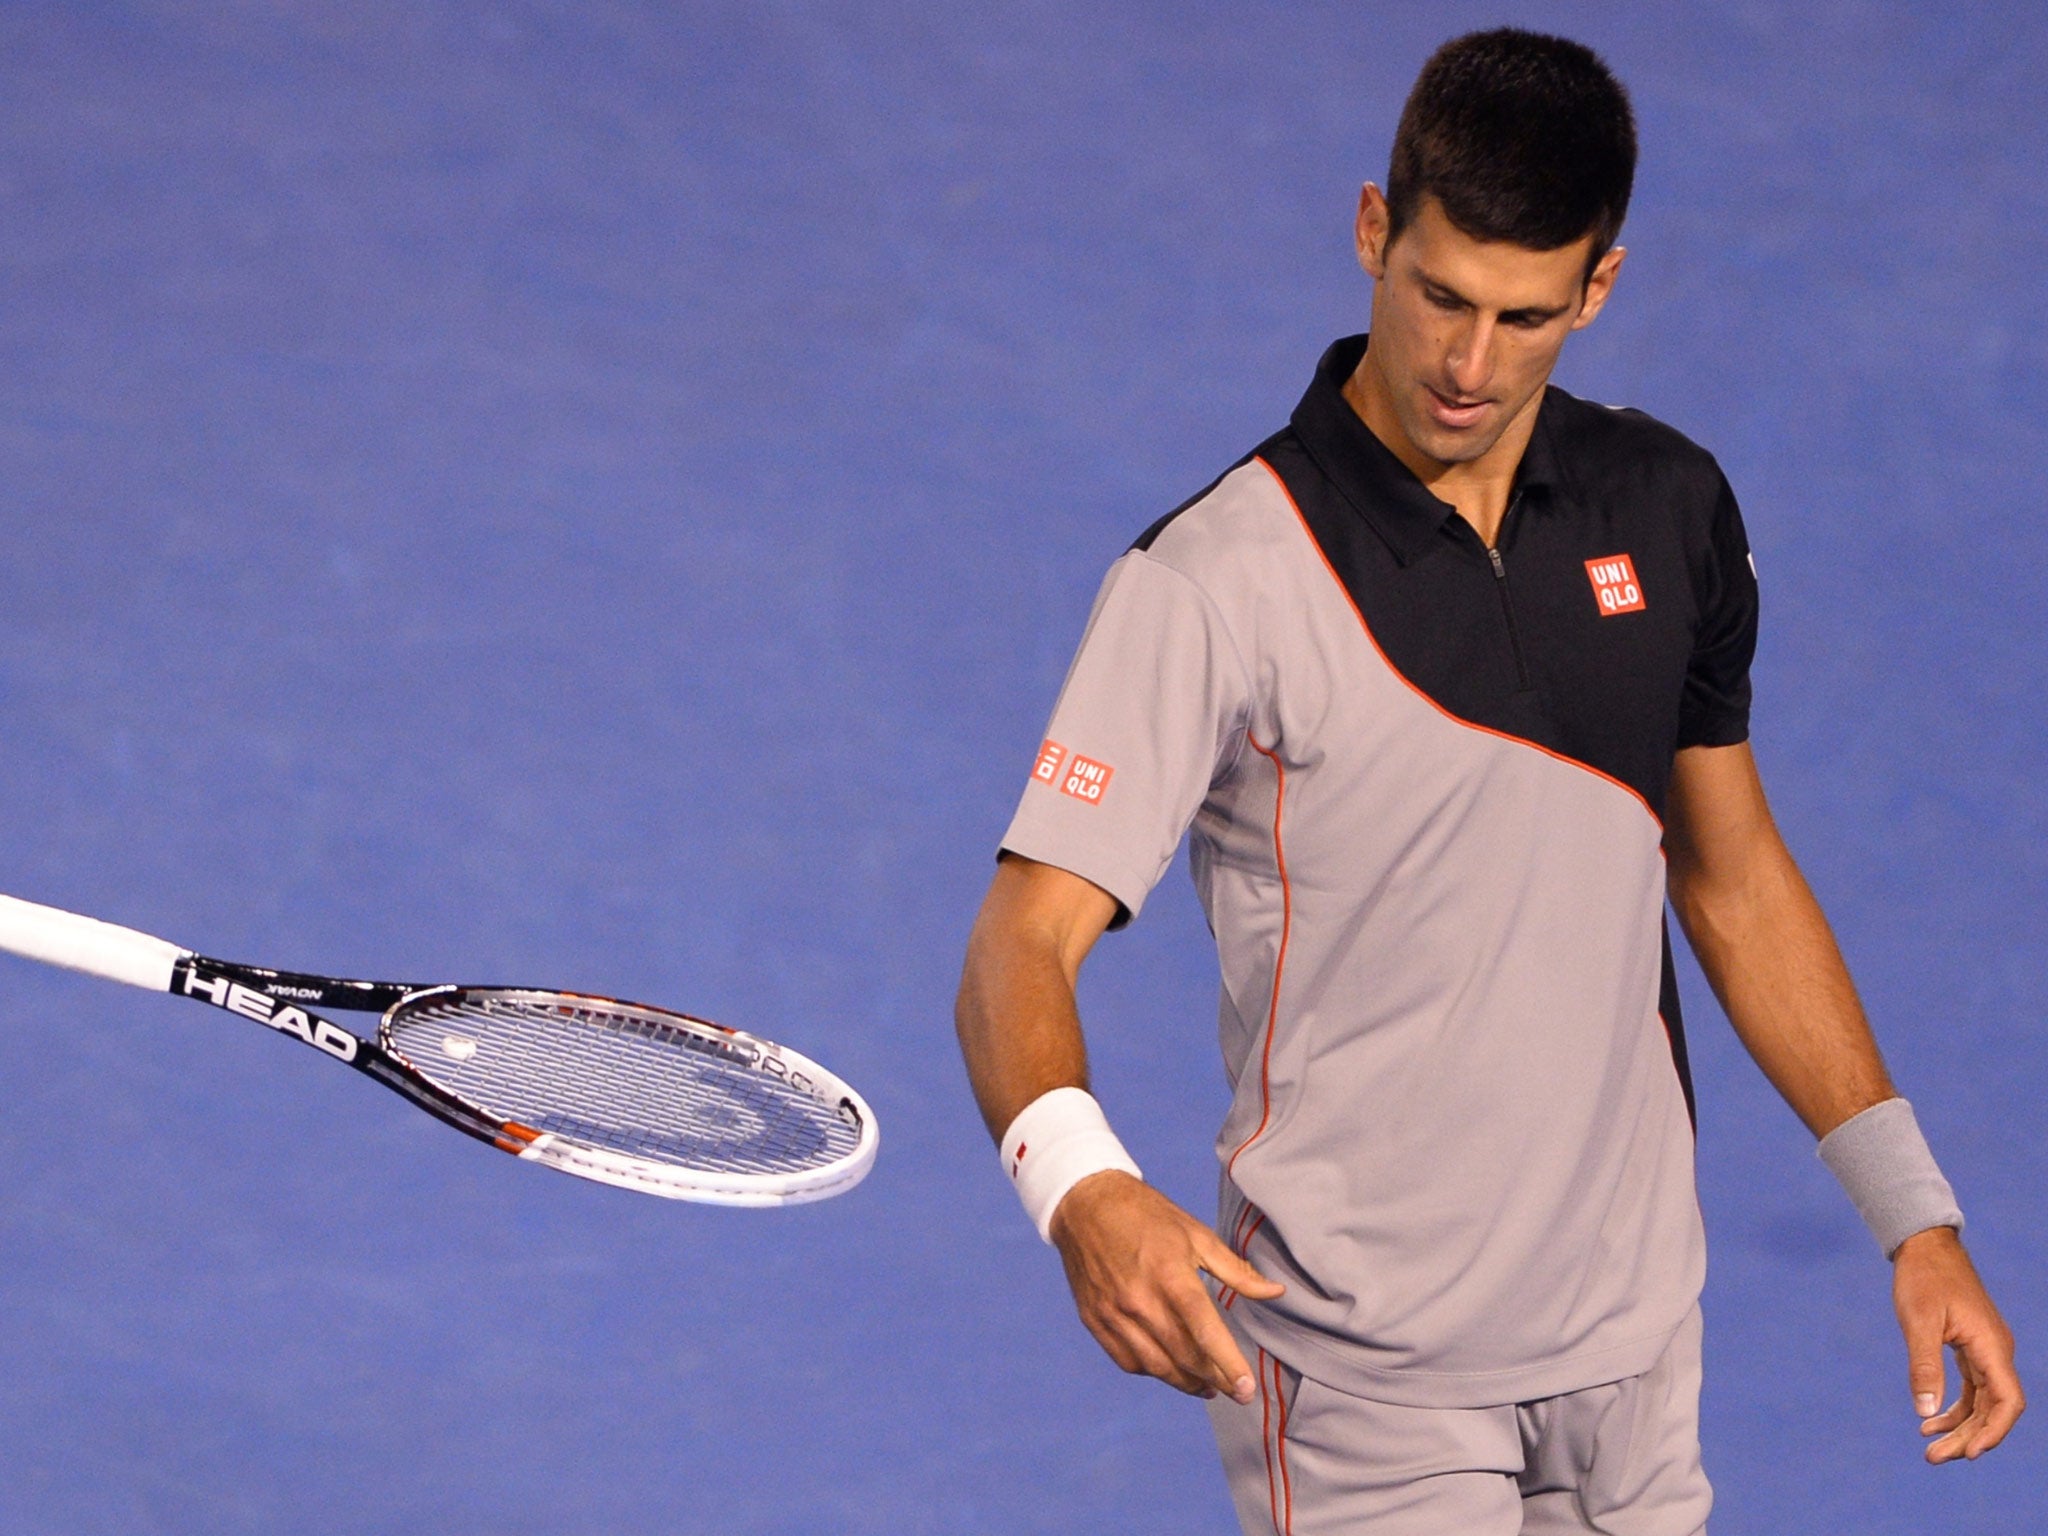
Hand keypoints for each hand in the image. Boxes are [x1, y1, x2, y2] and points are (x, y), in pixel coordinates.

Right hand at [1047, 1170, 1284, 1403]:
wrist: (1085, 1204)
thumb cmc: (1148, 1216)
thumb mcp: (1196, 1234)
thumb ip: (1236, 1271)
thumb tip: (1276, 1292)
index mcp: (1170, 1275)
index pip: (1205, 1331)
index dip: (1229, 1364)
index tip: (1247, 1388)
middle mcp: (1140, 1300)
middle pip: (1183, 1356)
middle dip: (1215, 1380)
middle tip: (1237, 1392)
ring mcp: (1114, 1314)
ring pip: (1157, 1366)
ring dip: (1186, 1383)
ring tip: (1208, 1387)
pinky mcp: (1095, 1321)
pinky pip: (1128, 1360)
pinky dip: (1153, 1371)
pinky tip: (1170, 1369)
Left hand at [1893, 1226, 2023, 1461]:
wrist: (1925, 1245)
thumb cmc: (1923, 1278)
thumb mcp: (1918, 1321)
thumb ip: (1924, 1366)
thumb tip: (1925, 1412)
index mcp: (1992, 1346)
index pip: (2007, 1401)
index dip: (1994, 1431)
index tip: (1969, 1454)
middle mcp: (1996, 1352)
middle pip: (1992, 1409)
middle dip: (1967, 1437)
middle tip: (1933, 1458)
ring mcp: (1985, 1350)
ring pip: (1982, 1401)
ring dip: (1960, 1427)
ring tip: (1929, 1448)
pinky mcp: (1971, 1347)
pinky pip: (1971, 1387)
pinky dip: (1954, 1406)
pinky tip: (1929, 1420)